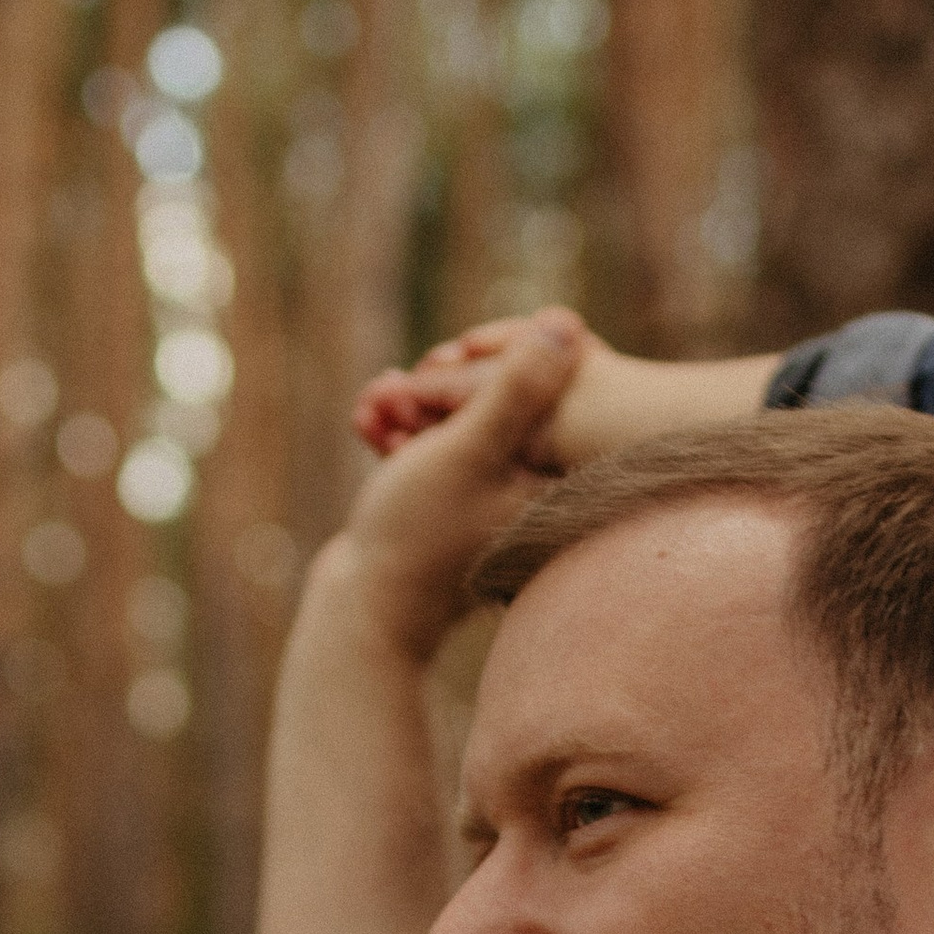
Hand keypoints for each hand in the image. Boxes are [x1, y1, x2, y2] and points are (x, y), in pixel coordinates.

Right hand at [329, 309, 581, 660]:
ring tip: (373, 411)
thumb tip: (567, 325)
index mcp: (563, 475)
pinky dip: (407, 428)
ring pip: (465, 414)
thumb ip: (519, 388)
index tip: (447, 363)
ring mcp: (501, 492)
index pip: (553, 377)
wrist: (366, 609)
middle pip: (502, 394)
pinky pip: (443, 442)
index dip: (492, 356)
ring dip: (413, 402)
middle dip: (439, 384)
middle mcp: (541, 483)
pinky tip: (369, 424)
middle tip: (398, 397)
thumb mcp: (469, 449)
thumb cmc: (418, 534)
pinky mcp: (464, 500)